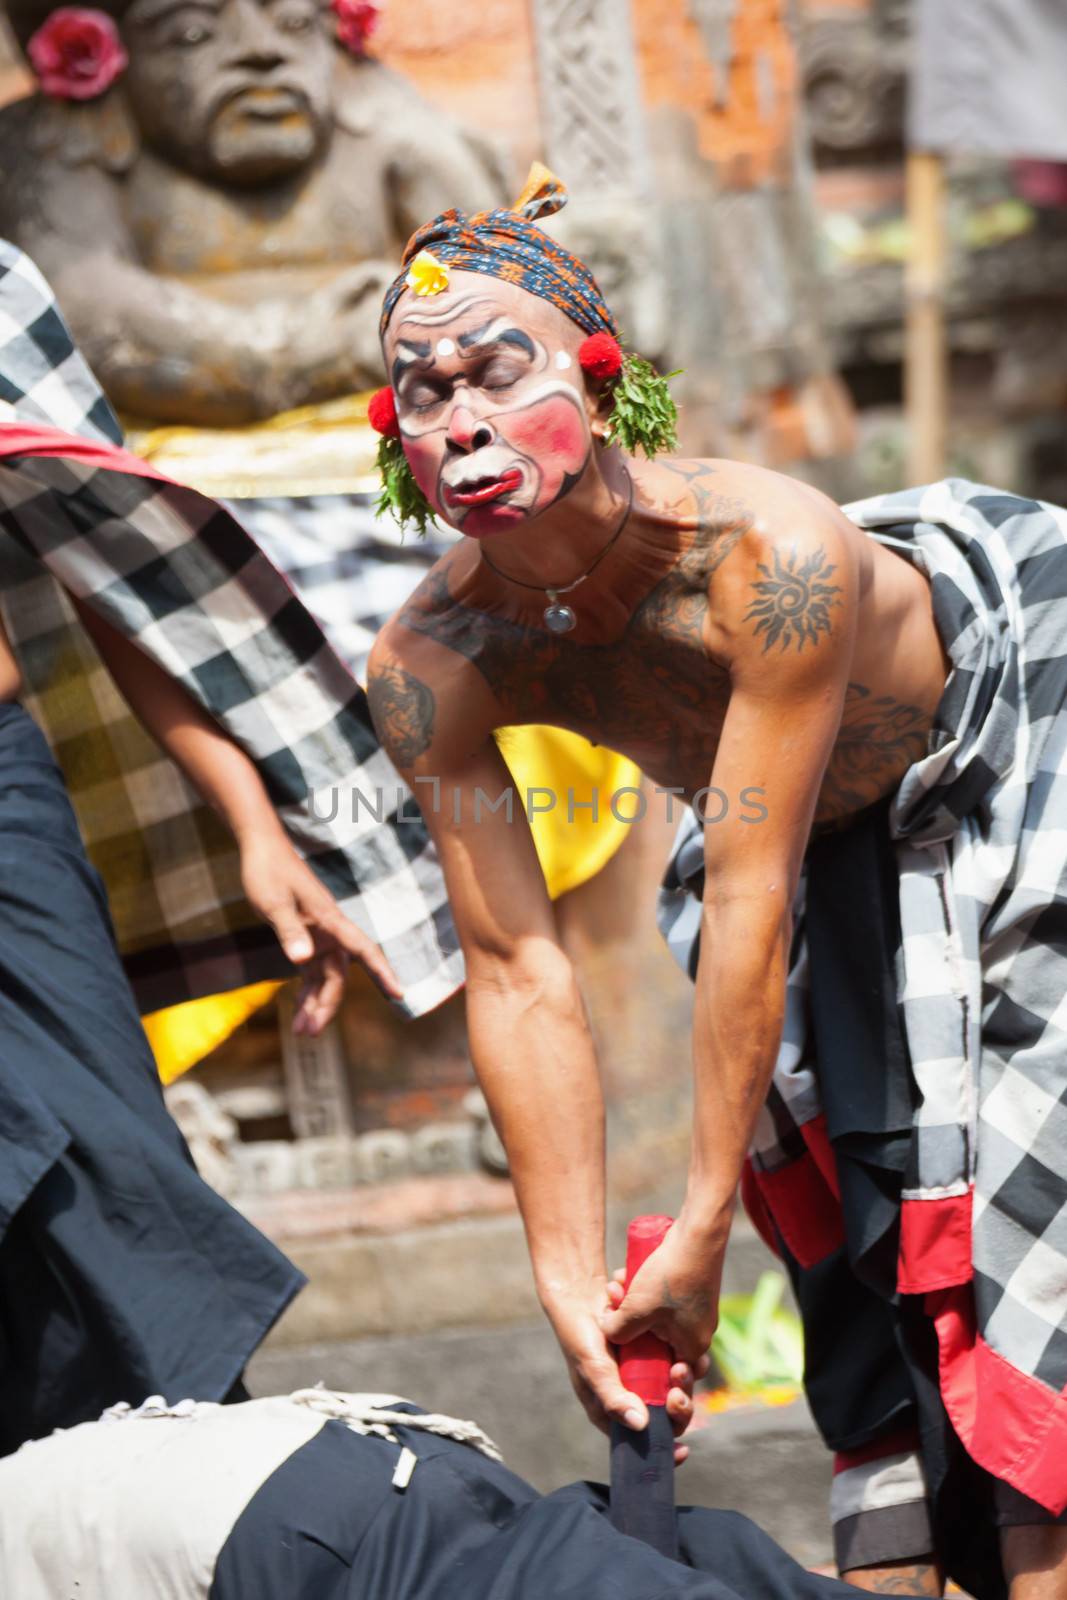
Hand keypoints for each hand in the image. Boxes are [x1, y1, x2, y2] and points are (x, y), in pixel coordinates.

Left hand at [240, 831, 401, 1033]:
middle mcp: (329, 931)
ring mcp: (318, 935)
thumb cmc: (268, 871)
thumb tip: (303, 961)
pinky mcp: (304, 936)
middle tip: (309, 1033)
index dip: (382, 972)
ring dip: (315, 1004)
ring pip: (324, 977)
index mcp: (330, 921)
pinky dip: (305, 991)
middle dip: (328, 1005)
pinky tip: (299, 1009)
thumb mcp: (275, 903)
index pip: (364, 950)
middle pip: (338, 975)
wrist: (260, 848)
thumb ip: (289, 931)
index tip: (399, 994)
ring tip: (301, 1032)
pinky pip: (310, 971)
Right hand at [543, 1280, 699, 1465]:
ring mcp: (646, 1375)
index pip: (641, 1440)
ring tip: (682, 1365)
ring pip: (676, 1389)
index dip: (663, 1447)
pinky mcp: (656, 1354)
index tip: (682, 1450)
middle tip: (678, 1389)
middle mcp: (633, 1396)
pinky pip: (679, 1363)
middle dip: (679, 1404)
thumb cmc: (581, 1338)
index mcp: (614, 1410)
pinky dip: (687, 1360)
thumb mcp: (594, 1369)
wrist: (582, 1297)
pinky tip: (693, 1355)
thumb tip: (641, 1425)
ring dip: (685, 1381)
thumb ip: (613, 1398)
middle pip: (666, 1415)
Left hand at [599, 1212, 728, 1369]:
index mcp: (692, 1347)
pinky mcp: (688, 1290)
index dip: (644, 1364)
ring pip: (652, 1316)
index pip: (668, 1373)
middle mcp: (697, 1332)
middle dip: (628, 1322)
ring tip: (617, 1283)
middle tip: (613, 1304)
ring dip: (630, 1302)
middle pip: (654, 1340)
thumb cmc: (670, 1277)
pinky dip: (642, 1290)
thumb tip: (608, 1332)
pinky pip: (659, 1299)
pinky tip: (625, 1275)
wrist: (697, 1235)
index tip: (626, 1348)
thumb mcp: (636, 1309)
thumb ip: (617, 1331)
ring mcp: (694, 1311)